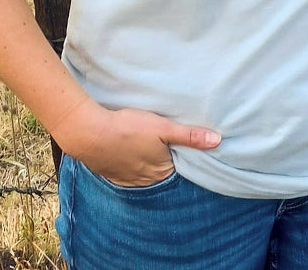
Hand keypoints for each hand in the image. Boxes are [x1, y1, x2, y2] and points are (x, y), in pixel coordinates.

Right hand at [55, 98, 220, 186]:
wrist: (89, 133)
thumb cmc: (128, 127)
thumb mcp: (162, 127)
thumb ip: (189, 135)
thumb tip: (218, 141)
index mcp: (161, 171)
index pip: (180, 168)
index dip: (183, 158)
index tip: (185, 148)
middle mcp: (146, 181)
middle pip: (162, 172)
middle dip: (166, 161)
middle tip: (165, 145)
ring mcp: (127, 179)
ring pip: (144, 173)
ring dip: (147, 163)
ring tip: (147, 147)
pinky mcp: (112, 174)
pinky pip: (127, 172)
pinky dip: (131, 164)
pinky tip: (129, 152)